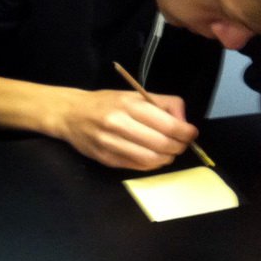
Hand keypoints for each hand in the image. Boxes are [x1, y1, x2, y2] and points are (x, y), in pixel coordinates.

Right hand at [54, 88, 198, 169]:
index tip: (191, 133)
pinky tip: (152, 156)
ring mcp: (111, 144)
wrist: (70, 114)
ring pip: (151, 159)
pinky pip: (137, 166)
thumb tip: (184, 121)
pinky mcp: (106, 159)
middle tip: (181, 144)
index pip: (169, 125)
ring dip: (166, 158)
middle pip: (162, 144)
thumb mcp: (133, 95)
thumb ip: (162, 104)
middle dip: (179, 147)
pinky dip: (151, 164)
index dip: (186, 133)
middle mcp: (119, 124)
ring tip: (168, 152)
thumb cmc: (105, 103)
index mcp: (129, 105)